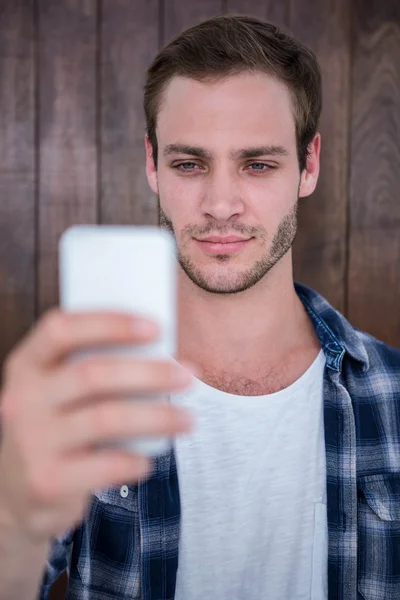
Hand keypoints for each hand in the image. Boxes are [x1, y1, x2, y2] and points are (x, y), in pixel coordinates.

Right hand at [0, 310, 195, 543]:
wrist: (15, 494)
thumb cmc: (53, 428)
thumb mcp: (55, 393)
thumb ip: (89, 369)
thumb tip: (161, 355)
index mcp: (26, 366)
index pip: (61, 329)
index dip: (110, 323)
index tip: (156, 327)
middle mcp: (22, 400)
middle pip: (92, 374)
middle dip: (149, 372)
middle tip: (188, 376)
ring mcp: (32, 441)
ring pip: (106, 418)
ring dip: (157, 416)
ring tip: (188, 419)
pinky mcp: (47, 480)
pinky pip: (107, 464)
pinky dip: (137, 459)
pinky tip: (150, 459)